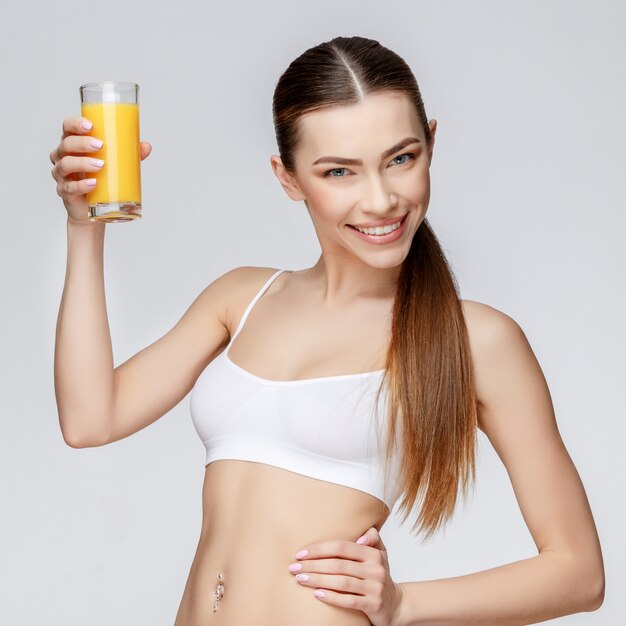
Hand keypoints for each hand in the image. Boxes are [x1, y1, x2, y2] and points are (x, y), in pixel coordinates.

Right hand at [49, 116, 151, 224]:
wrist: (96, 208)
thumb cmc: (103, 180)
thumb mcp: (116, 164)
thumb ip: (129, 154)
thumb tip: (146, 146)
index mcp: (73, 144)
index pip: (67, 127)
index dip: (75, 124)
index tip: (91, 125)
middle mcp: (63, 157)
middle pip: (66, 144)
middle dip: (82, 143)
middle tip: (101, 146)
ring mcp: (62, 175)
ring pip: (66, 164)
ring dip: (83, 163)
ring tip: (101, 165)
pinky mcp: (65, 192)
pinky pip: (70, 187)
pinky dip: (82, 185)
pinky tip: (93, 184)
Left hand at [288, 526, 404, 625]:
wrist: (397, 605)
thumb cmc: (378, 576)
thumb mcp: (379, 554)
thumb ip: (371, 538)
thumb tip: (359, 535)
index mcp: (373, 553)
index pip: (342, 546)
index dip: (319, 549)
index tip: (300, 553)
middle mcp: (375, 568)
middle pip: (338, 564)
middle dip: (312, 565)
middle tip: (293, 568)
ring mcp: (375, 588)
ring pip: (341, 581)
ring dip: (317, 580)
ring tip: (299, 579)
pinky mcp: (374, 605)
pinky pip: (348, 600)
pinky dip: (331, 596)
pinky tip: (316, 594)